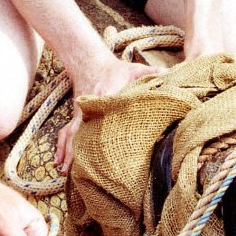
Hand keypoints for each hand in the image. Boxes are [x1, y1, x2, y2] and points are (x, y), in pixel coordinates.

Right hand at [55, 56, 162, 173]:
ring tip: (64, 172)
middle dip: (79, 152)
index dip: (103, 133)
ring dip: (67, 153)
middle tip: (79, 171)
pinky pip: (66, 133)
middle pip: (82, 131)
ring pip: (70, 135)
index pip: (104, 116)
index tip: (103, 151)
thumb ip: (155, 73)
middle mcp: (88, 108)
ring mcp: (80, 113)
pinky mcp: (76, 116)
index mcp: (105, 97)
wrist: (91, 63)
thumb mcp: (136, 69)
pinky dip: (62, 147)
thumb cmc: (117, 69)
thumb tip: (175, 75)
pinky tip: (59, 162)